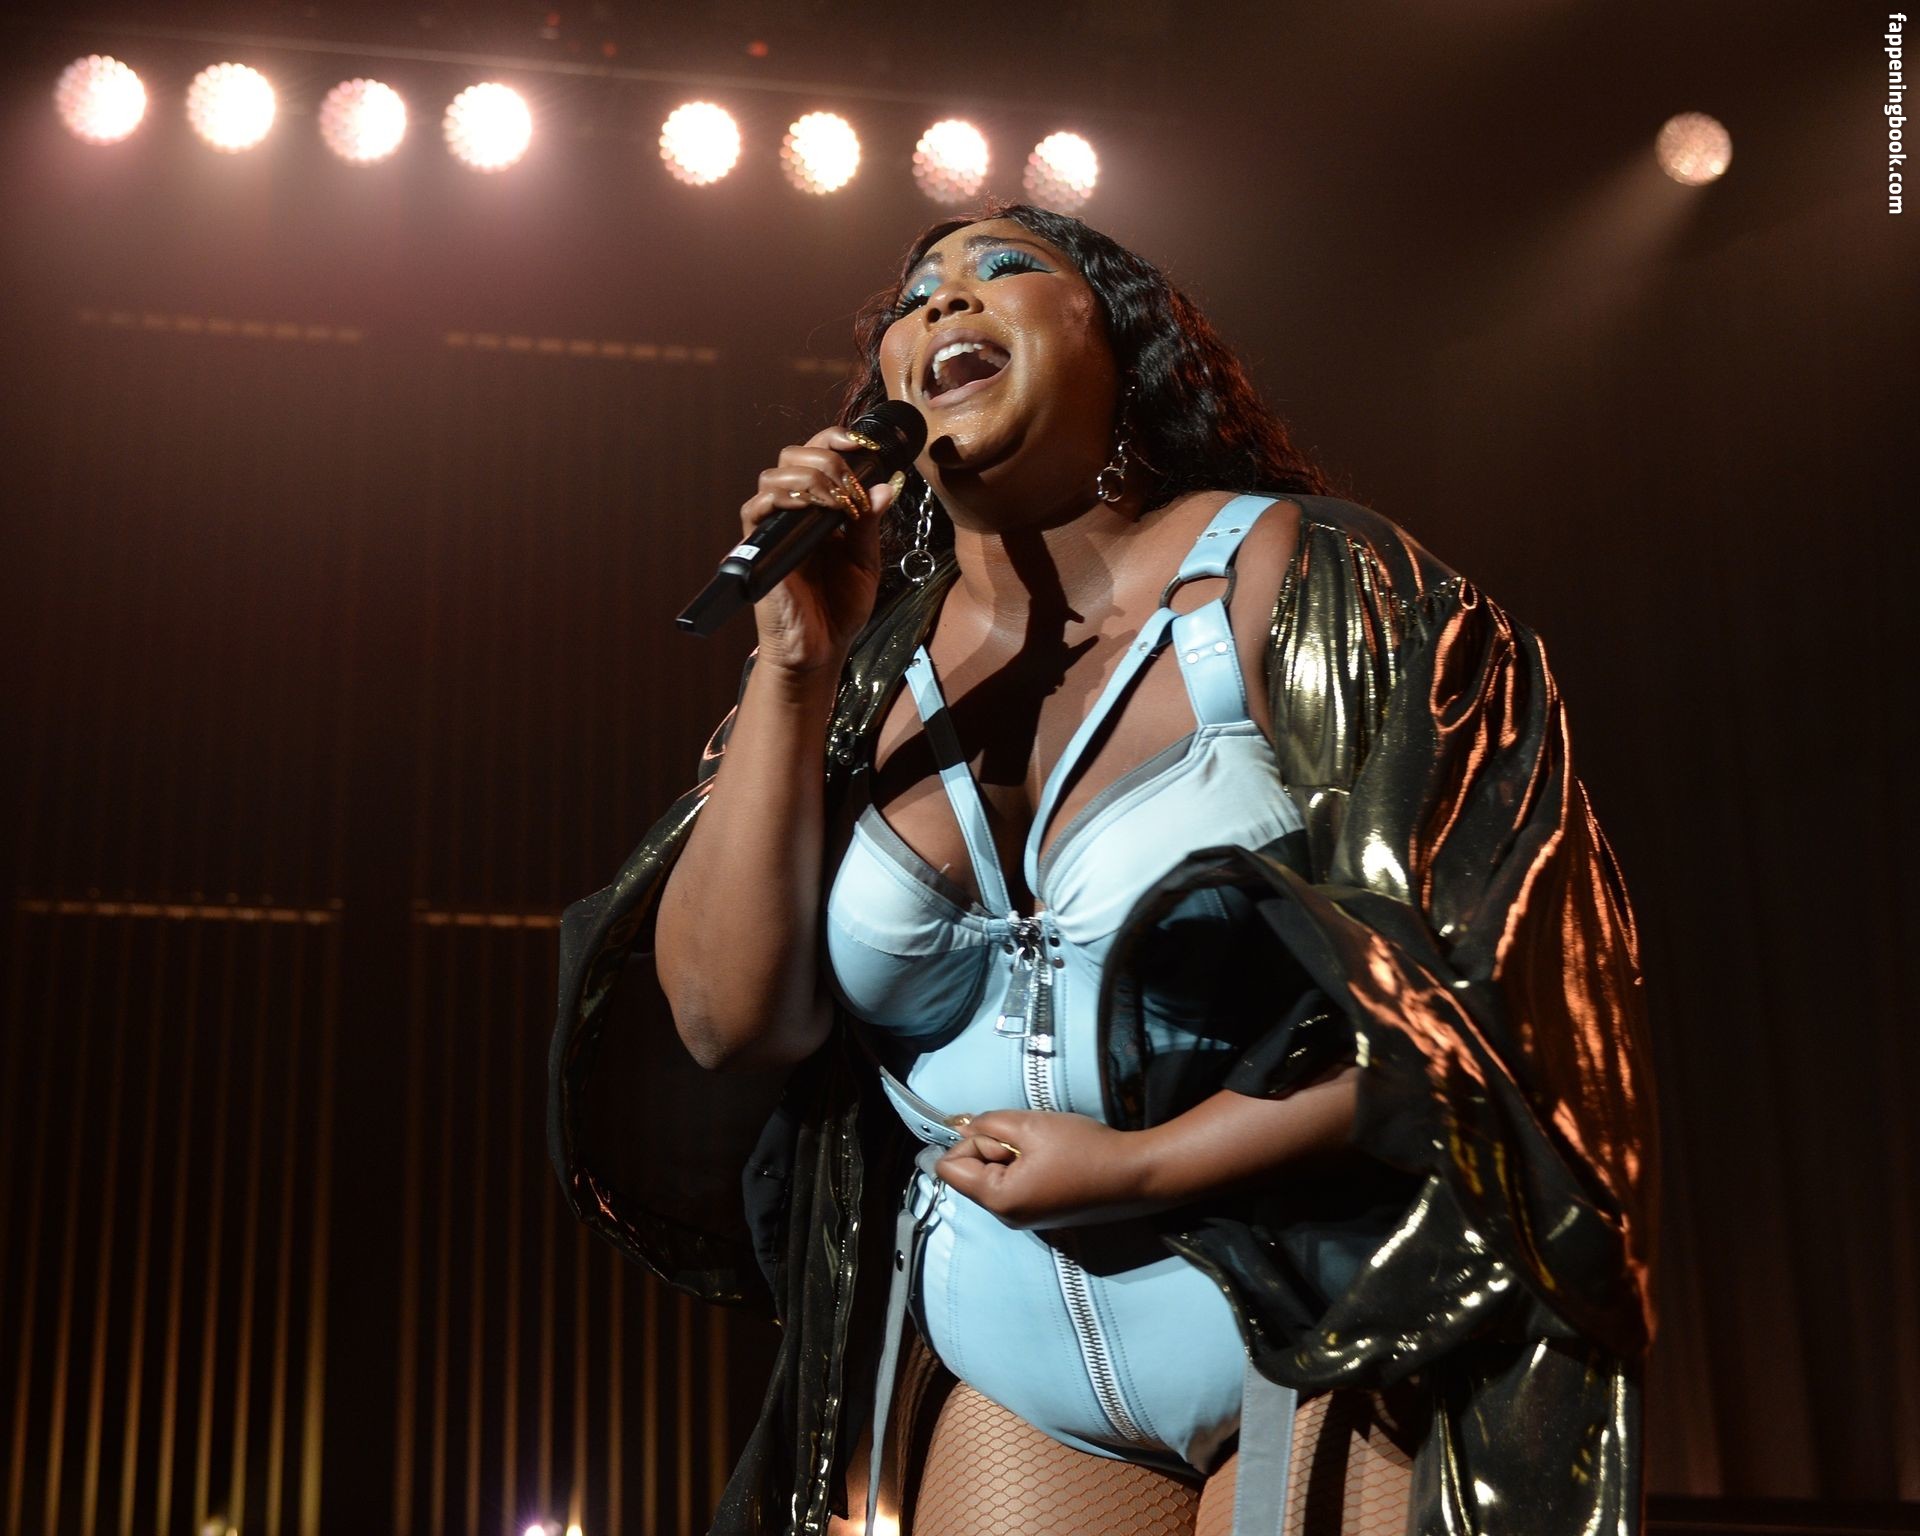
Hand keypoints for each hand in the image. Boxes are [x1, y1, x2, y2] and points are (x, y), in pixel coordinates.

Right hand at [740, 426, 897, 674]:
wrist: (821, 648)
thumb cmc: (839, 607)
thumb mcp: (865, 560)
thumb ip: (871, 523)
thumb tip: (887, 485)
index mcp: (817, 508)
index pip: (817, 454)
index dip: (836, 439)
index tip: (865, 445)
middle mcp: (791, 511)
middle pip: (793, 454)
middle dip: (829, 459)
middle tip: (854, 489)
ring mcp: (773, 528)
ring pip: (775, 474)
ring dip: (813, 478)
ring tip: (841, 505)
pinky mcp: (758, 548)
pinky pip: (756, 507)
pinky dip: (786, 499)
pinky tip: (815, 511)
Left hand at [934, 1110, 1156, 1229]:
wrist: (1133, 1175)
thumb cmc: (1083, 1150)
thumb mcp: (1030, 1124)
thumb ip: (988, 1123)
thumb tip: (964, 1129)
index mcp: (998, 1199)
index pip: (949, 1168)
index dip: (970, 1142)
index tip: (1004, 1134)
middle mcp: (1005, 1216)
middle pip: (971, 1173)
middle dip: (993, 1148)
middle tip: (1030, 1141)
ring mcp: (1024, 1218)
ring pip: (994, 1176)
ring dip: (1011, 1155)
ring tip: (1045, 1150)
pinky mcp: (1040, 1213)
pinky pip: (1014, 1184)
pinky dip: (1025, 1166)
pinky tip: (1053, 1161)